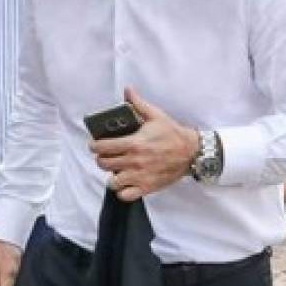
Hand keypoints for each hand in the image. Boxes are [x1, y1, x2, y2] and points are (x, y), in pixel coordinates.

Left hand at [89, 87, 198, 201]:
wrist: (192, 152)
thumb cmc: (172, 133)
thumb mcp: (155, 115)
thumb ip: (138, 104)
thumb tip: (128, 90)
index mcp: (134, 143)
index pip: (103, 147)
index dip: (94, 146)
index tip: (94, 145)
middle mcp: (134, 161)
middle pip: (104, 164)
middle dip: (101, 159)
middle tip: (105, 155)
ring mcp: (140, 176)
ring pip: (112, 182)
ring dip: (111, 176)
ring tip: (116, 170)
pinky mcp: (147, 187)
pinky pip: (125, 195)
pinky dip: (122, 191)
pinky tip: (125, 183)